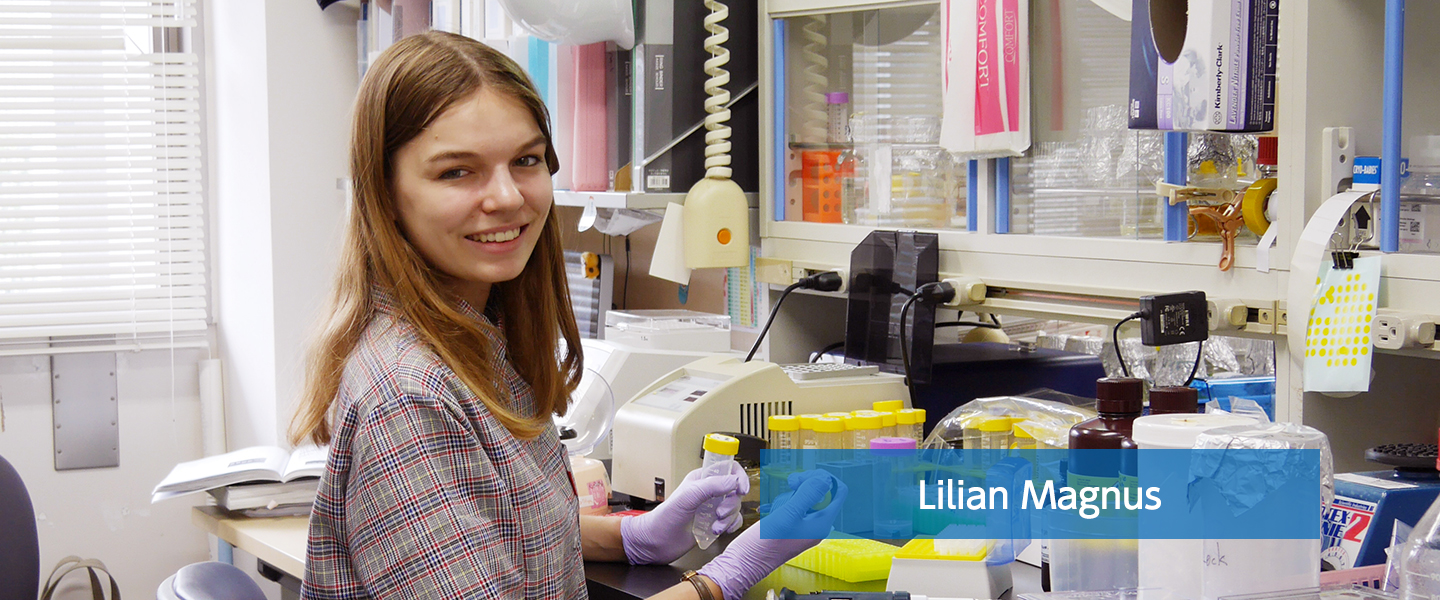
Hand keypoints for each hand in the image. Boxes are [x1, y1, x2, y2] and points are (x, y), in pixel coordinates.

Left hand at [620, 464, 747, 564]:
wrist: (656, 543)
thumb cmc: (664, 518)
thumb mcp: (687, 497)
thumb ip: (711, 486)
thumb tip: (733, 481)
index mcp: (702, 479)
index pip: (728, 469)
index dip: (738, 477)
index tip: (741, 489)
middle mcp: (709, 492)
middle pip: (734, 491)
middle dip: (731, 504)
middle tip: (720, 513)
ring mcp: (712, 508)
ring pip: (734, 508)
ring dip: (729, 518)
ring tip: (715, 525)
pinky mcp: (714, 523)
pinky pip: (732, 521)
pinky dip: (730, 526)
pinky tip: (719, 530)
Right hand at [697, 470, 847, 599]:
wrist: (744, 562)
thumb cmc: (764, 545)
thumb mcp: (788, 514)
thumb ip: (808, 494)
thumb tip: (826, 479)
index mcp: (822, 523)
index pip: (838, 491)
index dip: (823, 478)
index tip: (805, 477)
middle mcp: (816, 525)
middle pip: (822, 491)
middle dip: (806, 483)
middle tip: (791, 483)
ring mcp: (804, 526)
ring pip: (806, 497)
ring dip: (792, 493)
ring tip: (779, 504)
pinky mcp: (791, 526)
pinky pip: (794, 506)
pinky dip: (785, 502)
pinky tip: (774, 509)